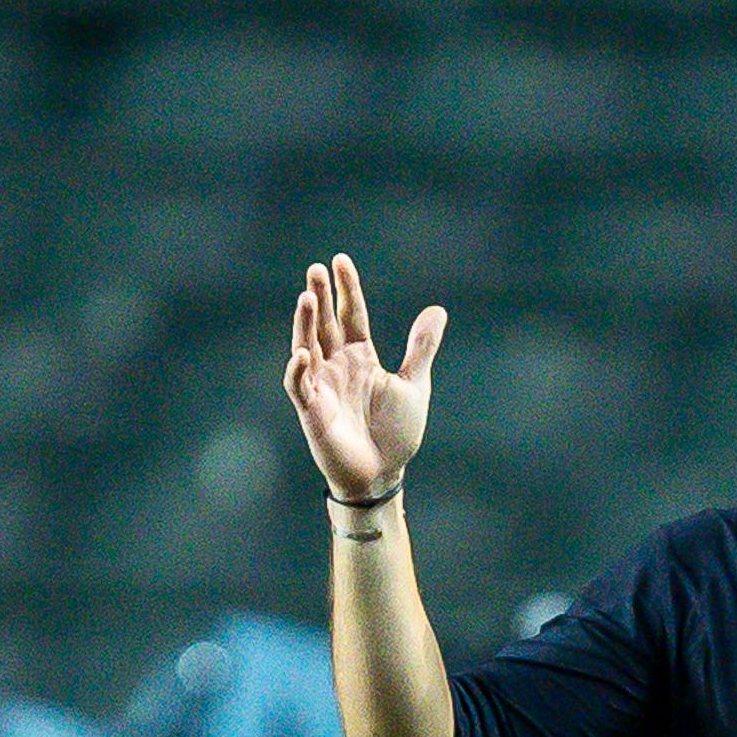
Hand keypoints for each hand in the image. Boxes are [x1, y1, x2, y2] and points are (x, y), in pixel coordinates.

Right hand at [282, 254, 445, 501]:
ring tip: (306, 298)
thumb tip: (437, 310)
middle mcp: (337, 366)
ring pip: (307, 347)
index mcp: (360, 357)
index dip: (346, 289)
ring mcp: (322, 387)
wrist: (383, 475)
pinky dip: (299, 371)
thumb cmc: (395, 434)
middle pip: (325, 325)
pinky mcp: (313, 411)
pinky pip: (301, 386)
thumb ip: (421, 348)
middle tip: (315, 270)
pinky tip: (303, 353)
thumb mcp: (415, 385)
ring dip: (305, 324)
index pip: (350, 315)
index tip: (340, 261)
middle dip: (319, 297)